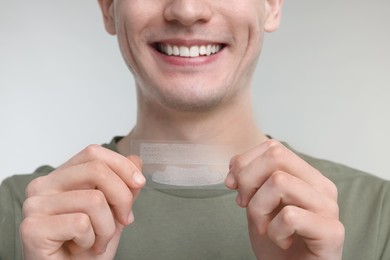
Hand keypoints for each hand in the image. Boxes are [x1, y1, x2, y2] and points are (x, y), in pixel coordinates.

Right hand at [20, 145, 145, 259]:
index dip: (122, 165)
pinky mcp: (33, 227)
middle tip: (124, 220)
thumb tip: (136, 159)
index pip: (94, 153)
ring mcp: (34, 205)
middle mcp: (43, 186)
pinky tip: (80, 248)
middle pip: (97, 170)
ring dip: (107, 228)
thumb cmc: (88, 247)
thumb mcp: (113, 212)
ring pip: (94, 200)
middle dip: (122, 197)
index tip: (139, 183)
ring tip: (97, 241)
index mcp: (61, 177)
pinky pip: (81, 223)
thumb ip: (122, 186)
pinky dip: (92, 240)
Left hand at [225, 140, 343, 259]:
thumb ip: (250, 180)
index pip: (272, 146)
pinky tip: (282, 241)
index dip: (244, 163)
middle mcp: (321, 186)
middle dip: (248, 180)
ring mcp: (329, 207)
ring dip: (258, 209)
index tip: (234, 187)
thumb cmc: (276, 238)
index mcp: (306, 175)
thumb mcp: (257, 202)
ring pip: (279, 182)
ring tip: (264, 227)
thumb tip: (234, 168)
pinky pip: (290, 216)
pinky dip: (275, 231)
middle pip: (276, 156)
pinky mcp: (332, 232)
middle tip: (245, 206)